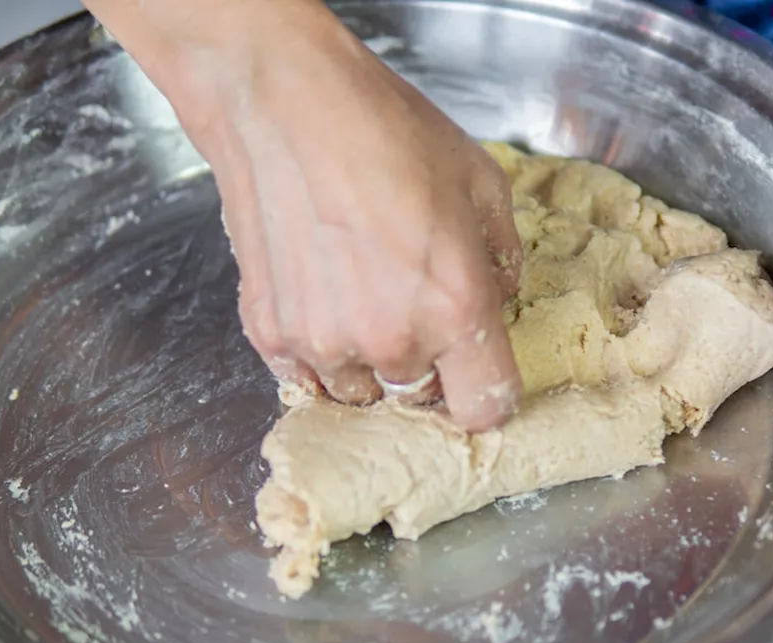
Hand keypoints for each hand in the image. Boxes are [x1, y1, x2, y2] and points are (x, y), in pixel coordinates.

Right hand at [98, 0, 523, 431]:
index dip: (486, 392)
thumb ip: (502, 256)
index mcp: (455, 308)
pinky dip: (318, 351)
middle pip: (420, 398)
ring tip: (361, 295)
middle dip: (426, 363)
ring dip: (368, 361)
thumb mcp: (481, 182)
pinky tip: (322, 298)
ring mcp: (324, 343)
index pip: (484, 408)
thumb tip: (498, 294)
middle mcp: (390, 340)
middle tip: (411, 305)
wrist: (284, 104)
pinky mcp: (269, 334)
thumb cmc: (384, 132)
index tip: (476, 373)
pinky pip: (305, 376)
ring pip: (361, 391)